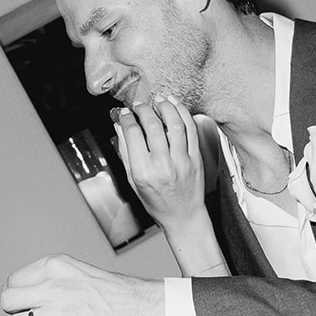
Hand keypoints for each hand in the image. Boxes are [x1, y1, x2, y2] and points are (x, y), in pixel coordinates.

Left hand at [1, 254, 166, 315]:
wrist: (139, 308)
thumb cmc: (110, 292)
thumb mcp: (75, 270)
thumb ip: (48, 278)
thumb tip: (21, 293)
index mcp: (54, 266)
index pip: (13, 282)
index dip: (18, 295)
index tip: (28, 302)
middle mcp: (53, 287)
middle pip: (7, 302)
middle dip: (16, 311)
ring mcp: (60, 313)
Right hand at [114, 96, 204, 230]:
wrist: (183, 216)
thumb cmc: (157, 201)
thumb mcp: (133, 180)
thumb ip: (126, 152)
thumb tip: (120, 126)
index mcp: (143, 172)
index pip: (132, 134)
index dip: (127, 118)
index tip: (126, 113)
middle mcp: (163, 165)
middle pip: (152, 125)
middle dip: (144, 108)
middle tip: (140, 105)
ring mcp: (182, 161)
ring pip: (174, 123)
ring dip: (165, 106)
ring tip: (158, 99)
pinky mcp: (196, 158)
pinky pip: (191, 129)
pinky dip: (182, 113)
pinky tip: (175, 105)